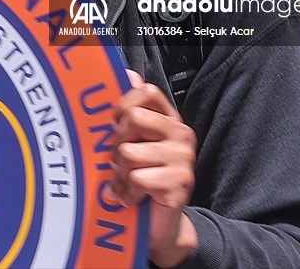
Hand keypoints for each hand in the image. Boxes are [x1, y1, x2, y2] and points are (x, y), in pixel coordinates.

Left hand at [109, 69, 198, 267]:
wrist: (161, 226)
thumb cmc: (142, 178)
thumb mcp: (134, 143)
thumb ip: (131, 110)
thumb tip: (128, 73)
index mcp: (170, 119)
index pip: (146, 92)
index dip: (124, 106)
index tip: (116, 126)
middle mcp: (181, 135)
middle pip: (133, 119)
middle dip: (117, 144)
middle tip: (118, 162)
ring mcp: (183, 159)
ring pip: (129, 153)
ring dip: (119, 174)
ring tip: (124, 184)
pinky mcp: (179, 184)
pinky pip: (137, 179)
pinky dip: (126, 193)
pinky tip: (130, 199)